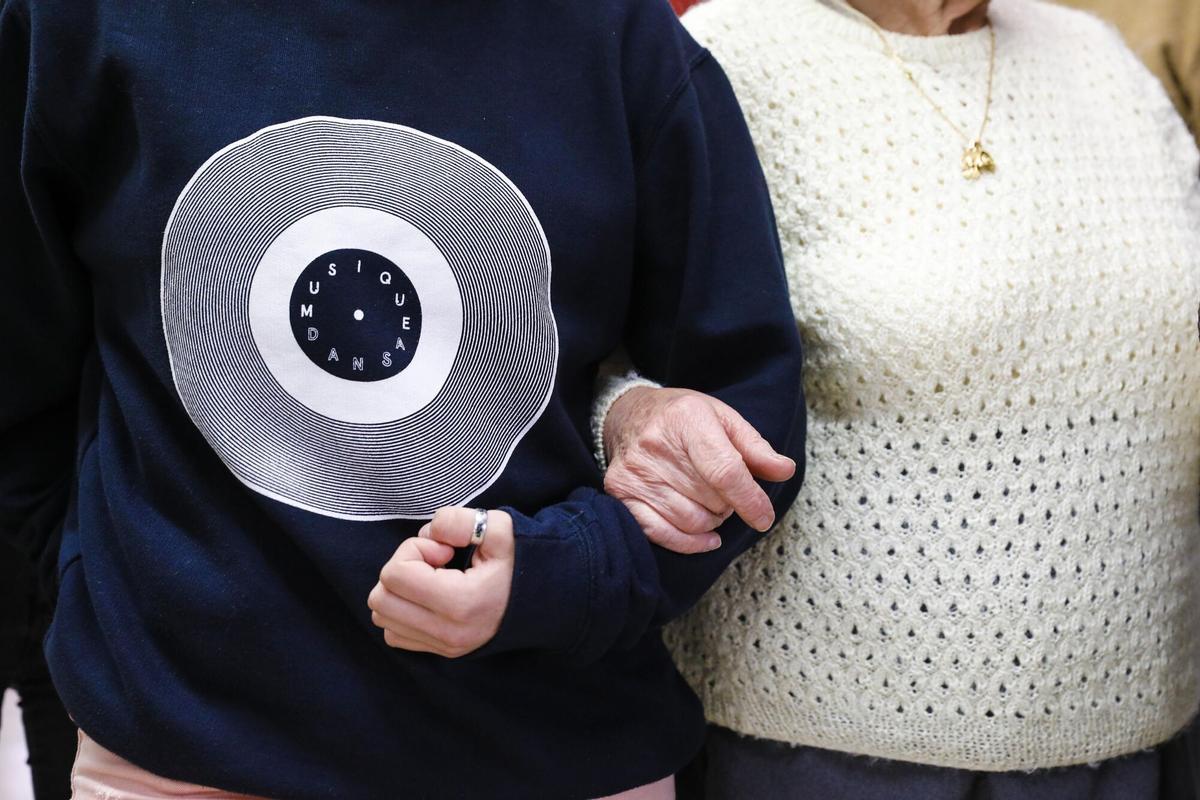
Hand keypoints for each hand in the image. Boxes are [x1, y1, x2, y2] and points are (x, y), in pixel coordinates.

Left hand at [368, 507, 513, 657]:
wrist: (541, 601)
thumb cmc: (517, 563)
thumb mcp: (499, 529)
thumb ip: (460, 521)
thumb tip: (430, 531)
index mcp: (460, 603)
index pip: (395, 573)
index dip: (414, 549)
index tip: (444, 550)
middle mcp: (447, 632)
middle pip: (381, 597)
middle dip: (401, 569)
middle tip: (433, 563)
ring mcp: (442, 646)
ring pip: (382, 616)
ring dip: (398, 590)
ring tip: (431, 580)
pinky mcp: (439, 651)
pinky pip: (393, 633)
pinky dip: (401, 611)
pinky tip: (428, 597)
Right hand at [603, 387, 794, 554]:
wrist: (628, 414)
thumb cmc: (682, 419)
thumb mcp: (723, 419)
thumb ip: (755, 448)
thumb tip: (785, 471)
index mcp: (688, 418)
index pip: (725, 471)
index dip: (749, 500)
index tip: (764, 518)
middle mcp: (656, 444)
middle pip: (710, 499)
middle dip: (728, 504)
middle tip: (724, 491)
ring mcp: (635, 471)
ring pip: (690, 520)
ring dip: (711, 521)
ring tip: (709, 502)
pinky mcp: (620, 492)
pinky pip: (661, 534)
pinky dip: (689, 542)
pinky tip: (706, 536)